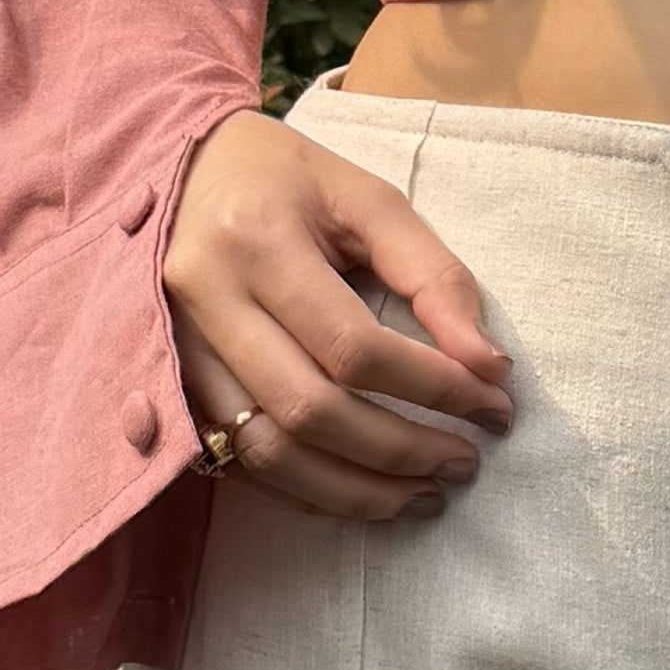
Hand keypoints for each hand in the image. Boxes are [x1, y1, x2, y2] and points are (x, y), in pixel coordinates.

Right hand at [164, 106, 514, 520]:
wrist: (177, 175)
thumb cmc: (283, 183)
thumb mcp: (364, 200)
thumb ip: (433, 276)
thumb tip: (490, 365)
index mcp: (256, 239)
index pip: (354, 346)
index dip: (433, 388)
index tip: (493, 404)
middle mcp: (207, 300)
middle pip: (312, 412)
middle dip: (400, 451)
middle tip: (463, 462)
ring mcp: (181, 354)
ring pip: (274, 455)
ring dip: (359, 492)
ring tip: (426, 494)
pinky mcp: (177, 392)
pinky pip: (248, 468)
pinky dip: (316, 493)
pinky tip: (369, 494)